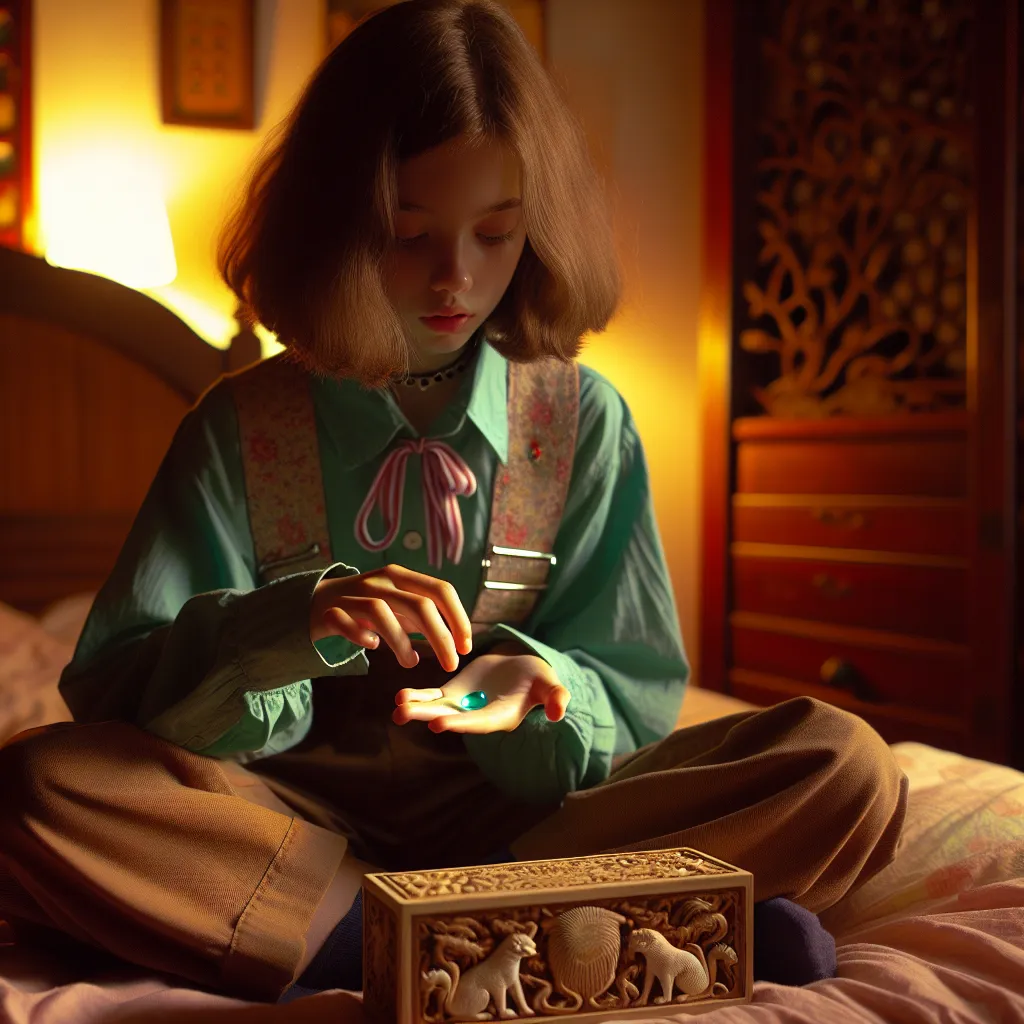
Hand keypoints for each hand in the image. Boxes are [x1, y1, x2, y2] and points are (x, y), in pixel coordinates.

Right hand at [310, 564, 471, 671]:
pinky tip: (372, 646)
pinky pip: (344, 621)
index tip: (466, 646)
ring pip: (381, 611)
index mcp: (402, 577)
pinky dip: (359, 635)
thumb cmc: (368, 607)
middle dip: (440, 637)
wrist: (318, 601)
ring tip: (411, 662)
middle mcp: (380, 581)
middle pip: (418, 604)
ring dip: (401, 642)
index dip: (458, 618)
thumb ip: (424, 616)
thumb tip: (457, 637)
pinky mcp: (329, 611)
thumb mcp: (399, 605)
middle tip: (451, 664)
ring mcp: (353, 595)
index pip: (440, 589)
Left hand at [392, 647, 570, 733]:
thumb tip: (558, 713)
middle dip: (428, 717)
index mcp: (500, 716)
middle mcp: (477, 716)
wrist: (523, 672)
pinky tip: (400, 696)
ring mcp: (463, 705)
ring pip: (437, 709)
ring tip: (397, 708)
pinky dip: (418, 696)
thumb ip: (556, 697)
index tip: (439, 724)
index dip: (460, 724)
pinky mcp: (454, 692)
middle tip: (403, 715)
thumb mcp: (550, 685)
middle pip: (451, 718)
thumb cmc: (539, 680)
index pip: (478, 722)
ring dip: (417, 708)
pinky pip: (433, 696)